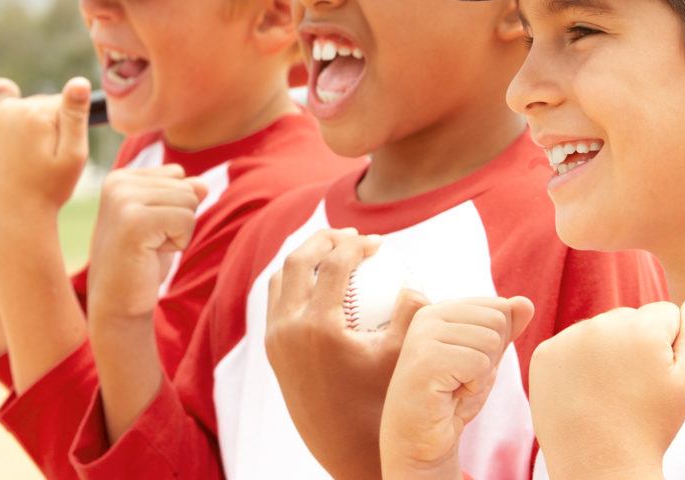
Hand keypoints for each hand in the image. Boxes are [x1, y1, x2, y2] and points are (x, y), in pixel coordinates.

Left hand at [0, 77, 90, 229]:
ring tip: (33, 163)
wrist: (13, 217)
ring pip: (27, 116)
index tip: (63, 153)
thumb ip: (75, 115)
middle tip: (49, 161)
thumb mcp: (73, 154)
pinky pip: (10, 127)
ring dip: (34, 133)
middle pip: (44, 107)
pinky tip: (19, 163)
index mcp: (33, 112)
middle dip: (52, 128)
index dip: (71, 129)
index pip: (66, 104)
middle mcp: (9, 110)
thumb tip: (79, 81)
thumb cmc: (49, 189)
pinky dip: (17, 140)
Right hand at [87, 165, 208, 322]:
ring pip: (190, 201)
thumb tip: (203, 185)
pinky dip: (179, 242)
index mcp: (120, 178)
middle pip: (186, 186)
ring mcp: (122, 200)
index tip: (147, 230)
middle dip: (178, 220)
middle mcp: (117, 183)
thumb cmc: (142, 262)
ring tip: (149, 249)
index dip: (174, 207)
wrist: (118, 304)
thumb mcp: (165, 221)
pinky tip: (151, 255)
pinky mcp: (134, 221)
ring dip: (179, 232)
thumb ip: (182, 195)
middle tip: (148, 244)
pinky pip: (186, 220)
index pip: (177, 175)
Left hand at [265, 230, 428, 479]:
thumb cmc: (381, 403)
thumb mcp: (402, 357)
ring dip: (305, 257)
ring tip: (334, 251)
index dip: (356, 245)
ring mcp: (275, 340)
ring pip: (280, 278)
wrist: (347, 449)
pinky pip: (276, 300)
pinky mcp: (272, 350)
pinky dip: (294, 280)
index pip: (334, 265)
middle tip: (352, 236)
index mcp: (318, 327)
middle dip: (325, 240)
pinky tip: (320, 282)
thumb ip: (411, 313)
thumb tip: (412, 280)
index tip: (377, 242)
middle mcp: (288, 330)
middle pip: (298, 261)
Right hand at [379, 296, 533, 479]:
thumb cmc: (450, 399)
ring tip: (454, 386)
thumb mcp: (486, 359)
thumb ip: (505, 330)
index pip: (498, 307)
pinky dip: (473, 386)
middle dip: (490, 357)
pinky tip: (450, 394)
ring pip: (490, 341)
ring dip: (481, 374)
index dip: (495, 344)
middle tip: (461, 379)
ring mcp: (424, 335)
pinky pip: (479, 363)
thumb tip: (526, 302)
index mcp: (441, 310)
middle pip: (497, 321)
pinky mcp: (427, 359)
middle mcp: (429, 315)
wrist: (420, 440)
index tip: (467, 365)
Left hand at [528, 296, 684, 479]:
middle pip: (629, 318)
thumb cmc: (651, 426)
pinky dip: (577, 362)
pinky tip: (585, 391)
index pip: (665, 313)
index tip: (658, 377)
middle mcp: (601, 323)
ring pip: (599, 330)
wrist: (600, 465)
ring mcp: (567, 337)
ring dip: (607, 351)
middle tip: (634, 388)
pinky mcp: (544, 353)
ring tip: (610, 392)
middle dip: (636, 344)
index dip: (669, 346)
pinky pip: (569, 344)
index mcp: (641, 326)